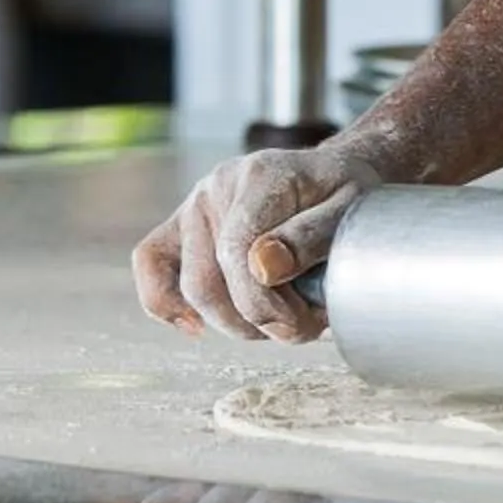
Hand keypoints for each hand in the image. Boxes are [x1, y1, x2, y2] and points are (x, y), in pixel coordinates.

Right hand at [132, 141, 392, 343]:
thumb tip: (262, 268)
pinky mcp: (183, 226)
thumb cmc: (346, 195)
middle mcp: (218, 188)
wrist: (338, 176)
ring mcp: (196, 206)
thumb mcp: (351, 210)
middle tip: (303, 325)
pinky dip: (168, 304)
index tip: (304, 321)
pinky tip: (198, 326)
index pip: (237, 252)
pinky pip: (151, 264)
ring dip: (235, 324)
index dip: (264, 303)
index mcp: (260, 176)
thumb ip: (310, 237)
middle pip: (208, 282)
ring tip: (279, 318)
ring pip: (189, 289)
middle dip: (255, 321)